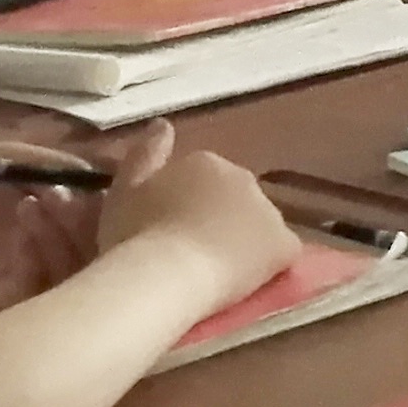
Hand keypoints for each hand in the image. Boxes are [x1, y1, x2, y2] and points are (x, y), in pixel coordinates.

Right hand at [93, 135, 294, 312]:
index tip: (166, 229)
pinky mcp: (284, 245)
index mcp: (205, 162)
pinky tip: (244, 281)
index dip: (184, 206)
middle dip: (217, 218)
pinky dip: (266, 263)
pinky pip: (279, 252)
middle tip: (189, 251)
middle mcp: (243, 178)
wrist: (167, 271)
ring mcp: (268, 211)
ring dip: (242, 240)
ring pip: (257, 224)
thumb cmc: (135, 233)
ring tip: (213, 271)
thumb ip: (144, 154)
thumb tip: (162, 125)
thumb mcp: (123, 190)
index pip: (201, 178)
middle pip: (233, 197)